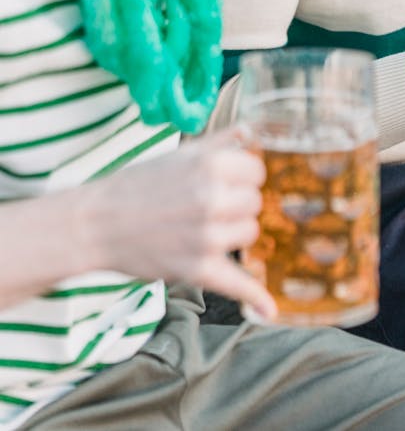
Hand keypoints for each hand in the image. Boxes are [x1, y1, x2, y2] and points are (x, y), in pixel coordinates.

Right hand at [84, 127, 276, 316]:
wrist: (98, 223)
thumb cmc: (139, 184)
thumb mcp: (181, 153)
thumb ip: (221, 141)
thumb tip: (250, 130)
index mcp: (211, 166)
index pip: (256, 171)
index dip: (242, 175)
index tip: (226, 181)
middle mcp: (212, 199)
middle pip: (254, 202)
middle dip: (236, 203)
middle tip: (207, 205)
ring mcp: (206, 237)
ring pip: (249, 233)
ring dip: (233, 231)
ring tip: (202, 227)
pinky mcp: (197, 269)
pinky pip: (236, 283)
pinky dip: (255, 297)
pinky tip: (269, 310)